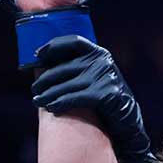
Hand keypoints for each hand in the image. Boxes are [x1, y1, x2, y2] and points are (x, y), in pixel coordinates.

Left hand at [32, 35, 155, 162]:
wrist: (128, 120)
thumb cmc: (104, 99)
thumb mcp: (93, 78)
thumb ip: (76, 69)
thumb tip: (44, 67)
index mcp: (99, 53)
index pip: (73, 42)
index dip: (54, 45)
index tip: (37, 55)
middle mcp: (102, 61)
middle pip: (64, 67)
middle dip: (45, 79)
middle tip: (34, 89)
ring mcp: (105, 77)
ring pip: (67, 85)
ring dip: (48, 94)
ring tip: (38, 101)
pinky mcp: (106, 94)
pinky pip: (75, 98)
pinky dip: (60, 103)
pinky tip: (51, 108)